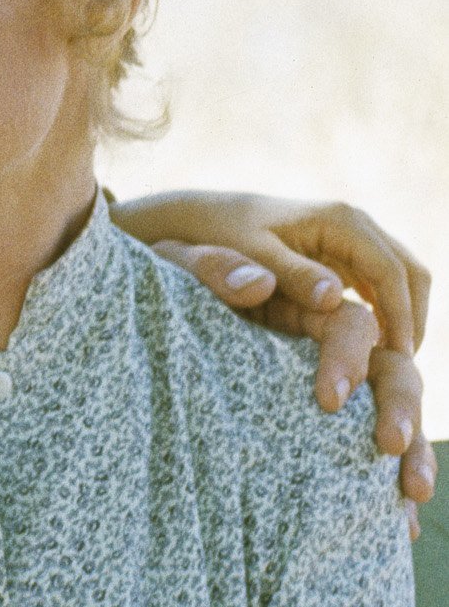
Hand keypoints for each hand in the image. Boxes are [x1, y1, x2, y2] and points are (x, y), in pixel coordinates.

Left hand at [114, 188, 432, 512]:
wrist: (194, 219)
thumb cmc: (213, 235)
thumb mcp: (240, 255)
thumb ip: (283, 275)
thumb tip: (333, 300)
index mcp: (341, 222)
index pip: (393, 273)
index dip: (401, 321)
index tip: (399, 366)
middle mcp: (355, 230)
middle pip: (412, 280)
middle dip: (413, 330)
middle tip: (403, 381)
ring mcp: (351, 250)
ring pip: (401, 293)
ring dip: (404, 335)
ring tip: (391, 388)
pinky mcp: (341, 270)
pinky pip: (380, 302)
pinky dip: (385, 335)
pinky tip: (367, 377)